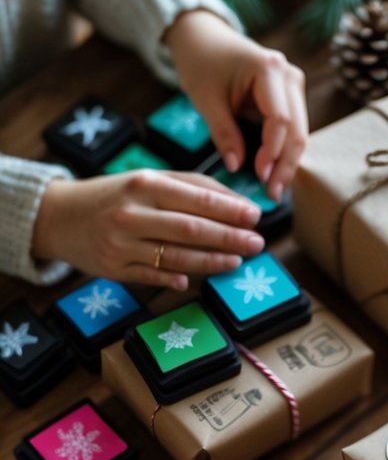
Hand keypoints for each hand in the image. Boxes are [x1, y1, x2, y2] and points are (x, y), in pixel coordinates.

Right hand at [32, 171, 263, 289]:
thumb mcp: (147, 179)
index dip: (230, 209)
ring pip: (175, 256)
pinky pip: (150, 275)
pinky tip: (192, 279)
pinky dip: (173, 278)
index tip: (256, 216)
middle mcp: (132, 214)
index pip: (196, 198)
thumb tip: (236, 201)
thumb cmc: (114, 195)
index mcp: (144, 184)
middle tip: (256, 243)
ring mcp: (121, 244)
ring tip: (236, 261)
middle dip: (229, 237)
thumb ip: (190, 186)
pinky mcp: (112, 269)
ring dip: (211, 261)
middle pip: (191, 229)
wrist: (58, 216)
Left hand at [164, 11, 307, 199]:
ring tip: (275, 187)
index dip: (271, 153)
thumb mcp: (206, 99)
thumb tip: (236, 167)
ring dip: (288, 161)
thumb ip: (223, 133)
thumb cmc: (202, 63)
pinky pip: (293, 128)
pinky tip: (275, 171)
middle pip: (298, 129)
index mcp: (269, 70)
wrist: (204, 39)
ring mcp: (293, 84)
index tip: (259, 177)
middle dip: (286, 164)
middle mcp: (289, 75)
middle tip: (273, 192)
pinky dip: (284, 150)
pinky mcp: (290, 94)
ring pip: (300, 132)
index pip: (280, 120)